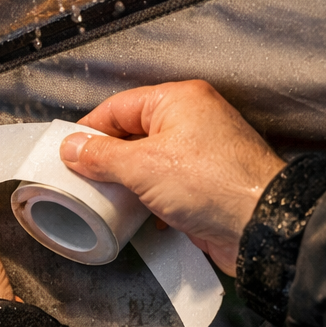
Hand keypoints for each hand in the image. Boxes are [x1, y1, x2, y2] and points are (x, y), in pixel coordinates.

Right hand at [59, 80, 284, 273]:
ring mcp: (198, 153)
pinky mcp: (203, 183)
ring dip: (125, 182)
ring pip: (146, 162)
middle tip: (81, 178)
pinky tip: (136, 215)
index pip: (118, 107)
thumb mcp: (142, 166)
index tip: (66, 152)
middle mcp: (191, 121)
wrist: (259, 225)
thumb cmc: (212, 183)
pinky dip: (146, 198)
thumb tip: (73, 148)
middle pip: (131, 134)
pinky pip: (163, 185)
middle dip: (106, 158)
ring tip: (105, 198)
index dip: (89, 129)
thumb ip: (101, 156)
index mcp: (178, 100)